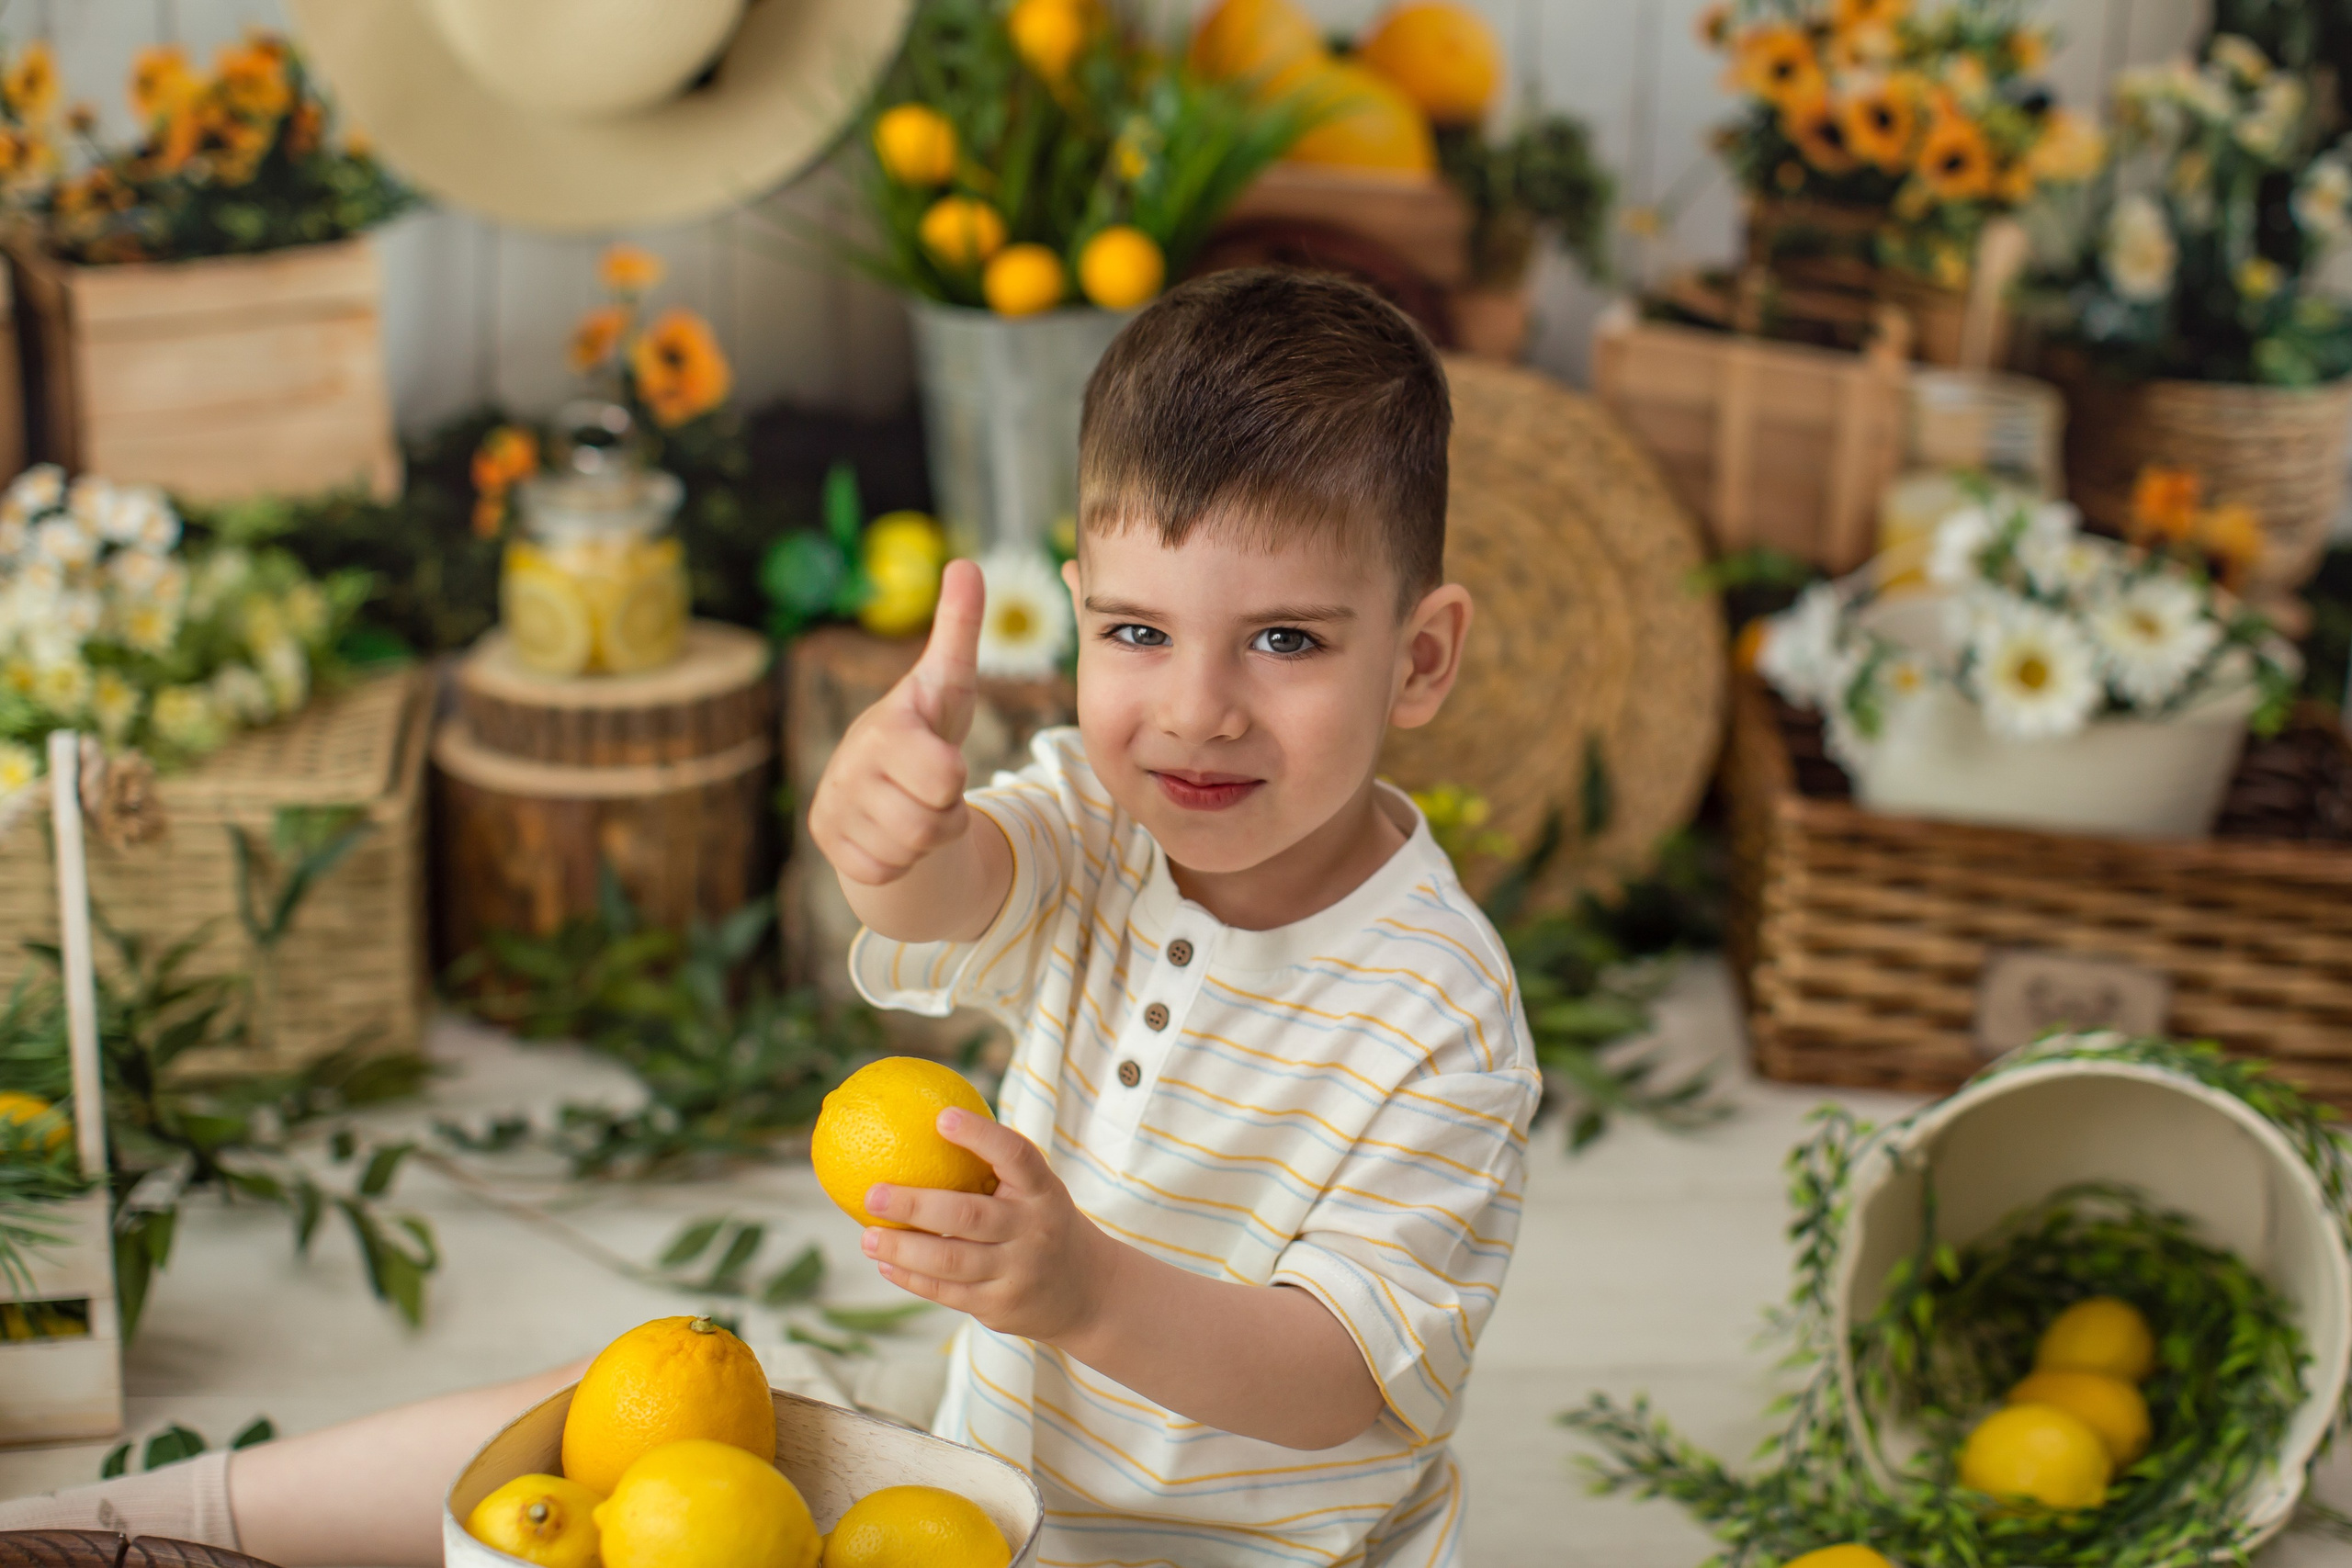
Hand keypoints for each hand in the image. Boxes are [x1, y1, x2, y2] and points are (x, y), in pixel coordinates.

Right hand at [808, 559, 984, 886]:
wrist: (882, 787)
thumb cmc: (925, 729)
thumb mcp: (947, 684)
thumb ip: (959, 629)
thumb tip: (966, 562)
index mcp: (884, 727)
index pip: (943, 775)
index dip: (954, 776)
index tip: (942, 759)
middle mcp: (848, 766)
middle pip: (931, 822)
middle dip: (945, 812)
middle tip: (933, 790)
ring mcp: (833, 808)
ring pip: (910, 850)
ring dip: (927, 837)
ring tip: (915, 807)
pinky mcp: (829, 846)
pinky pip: (885, 872)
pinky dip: (900, 860)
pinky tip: (891, 831)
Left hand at [861, 1106, 1108, 1343]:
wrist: (1089, 1292)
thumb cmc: (1043, 1224)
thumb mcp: (1036, 1192)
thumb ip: (993, 1169)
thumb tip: (920, 1127)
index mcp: (1042, 1190)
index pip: (1016, 1155)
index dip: (980, 1135)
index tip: (940, 1117)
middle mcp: (1032, 1229)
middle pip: (968, 1214)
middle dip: (915, 1203)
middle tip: (873, 1193)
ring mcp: (1017, 1270)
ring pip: (950, 1259)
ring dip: (903, 1248)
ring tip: (868, 1237)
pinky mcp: (1000, 1305)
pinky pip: (947, 1292)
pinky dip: (912, 1278)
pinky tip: (886, 1264)